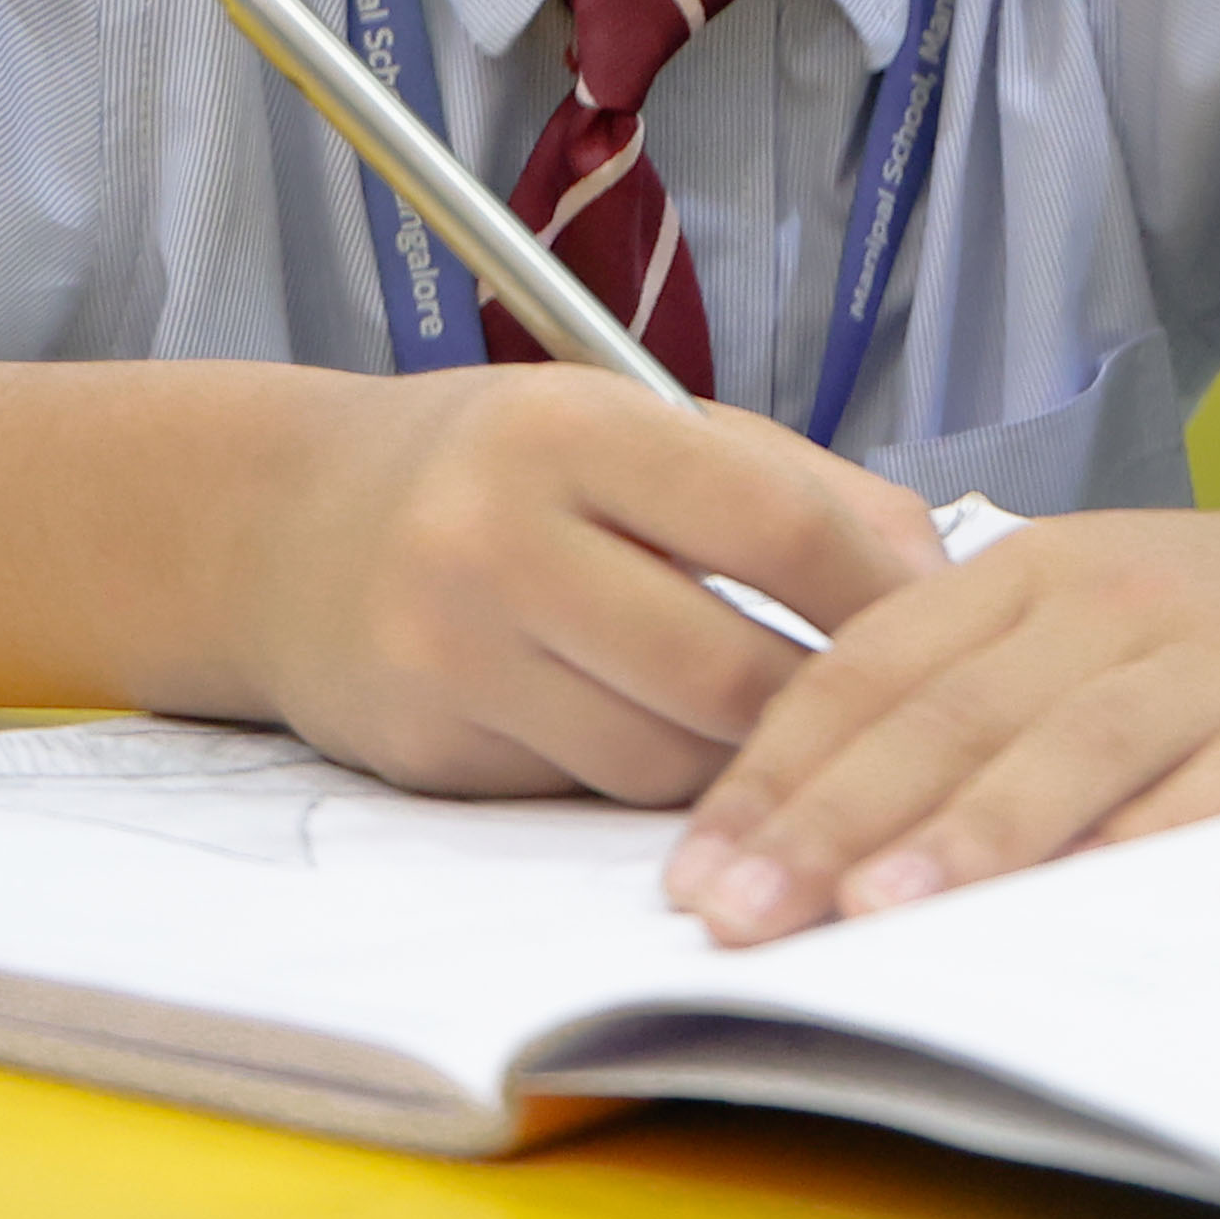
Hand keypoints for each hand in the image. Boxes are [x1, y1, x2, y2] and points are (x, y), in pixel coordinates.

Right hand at [237, 365, 941, 804]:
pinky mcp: (430, 752)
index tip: (935, 620)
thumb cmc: (492, 464)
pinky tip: (678, 747)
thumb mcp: (629, 423)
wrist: (284, 526)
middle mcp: (498, 538)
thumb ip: (789, 483)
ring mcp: (454, 654)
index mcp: (567, 428)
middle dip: (822, 704)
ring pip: (665, 759)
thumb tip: (932, 569)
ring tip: (787, 732)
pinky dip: (655, 782)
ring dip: (747, 762)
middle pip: (726, 670)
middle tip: (885, 712)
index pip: (769, 524)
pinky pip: (590, 795)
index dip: (871, 588)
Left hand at [661, 457, 1219, 942]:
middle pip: (947, 714)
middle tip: (734, 916)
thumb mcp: (1085, 612)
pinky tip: (1089, 904)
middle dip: (829, 821)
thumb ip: (965, 686)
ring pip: (1070, 747)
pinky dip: (1156, 843)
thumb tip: (800, 816)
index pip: (870, 667)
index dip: (778, 767)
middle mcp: (1111, 604)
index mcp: (1033, 572)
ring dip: (966, 833)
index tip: (694, 869)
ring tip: (871, 911)